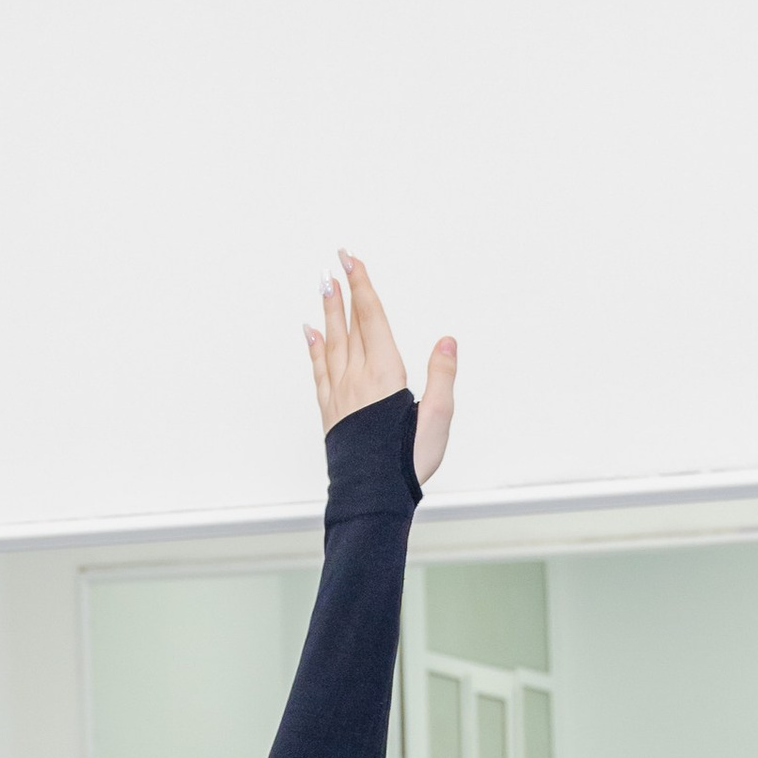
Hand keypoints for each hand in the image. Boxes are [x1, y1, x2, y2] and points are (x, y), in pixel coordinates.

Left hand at [305, 251, 456, 475]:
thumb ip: (441, 376)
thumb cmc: (407, 462)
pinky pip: (320, 372)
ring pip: (332, 344)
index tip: (351, 260)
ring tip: (324, 287)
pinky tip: (310, 334)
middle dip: (344, 291)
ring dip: (328, 313)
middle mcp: (357, 379)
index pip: (372, 319)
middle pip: (350, 325)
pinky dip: (314, 349)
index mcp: (385, 374)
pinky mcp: (330, 413)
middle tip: (336, 262)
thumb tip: (447, 340)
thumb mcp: (437, 418)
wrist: (372, 497)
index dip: (362, 286)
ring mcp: (340, 395)